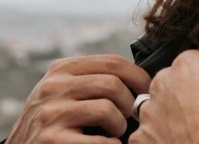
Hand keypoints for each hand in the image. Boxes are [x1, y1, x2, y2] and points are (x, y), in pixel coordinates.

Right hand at [5, 54, 151, 142]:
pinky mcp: (51, 140)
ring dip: (119, 125)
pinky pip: (102, 141)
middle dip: (130, 103)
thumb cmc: (52, 124)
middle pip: (113, 84)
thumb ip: (91, 81)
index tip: (147, 90)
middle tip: (129, 117)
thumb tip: (139, 81)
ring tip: (113, 133)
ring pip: (107, 110)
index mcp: (61, 70)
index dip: (138, 76)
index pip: (112, 62)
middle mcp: (53, 87)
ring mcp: (51, 114)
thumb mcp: (63, 92)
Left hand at [130, 50, 198, 143]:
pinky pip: (147, 136)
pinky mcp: (141, 139)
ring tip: (188, 131)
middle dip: (180, 95)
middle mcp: (163, 86)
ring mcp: (150, 113)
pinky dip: (157, 140)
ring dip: (167, 117)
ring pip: (155, 109)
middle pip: (169, 83)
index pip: (190, 61)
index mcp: (187, 68)